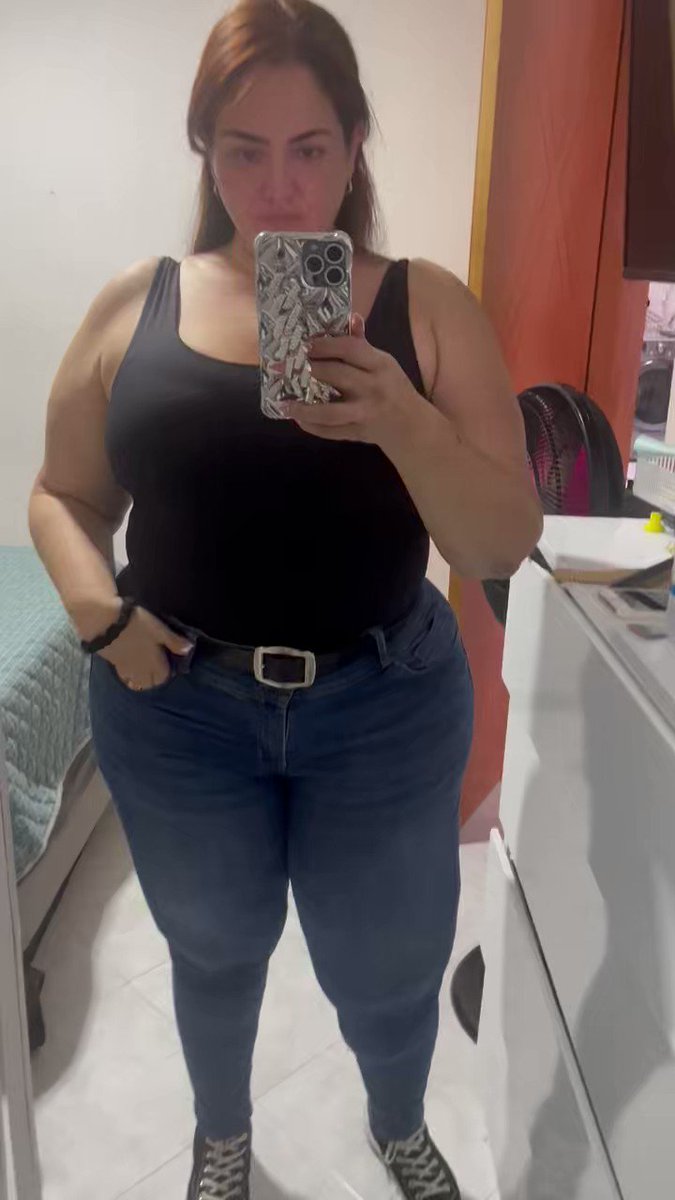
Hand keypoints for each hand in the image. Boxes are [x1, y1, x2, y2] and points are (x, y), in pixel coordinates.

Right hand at [99, 606, 192, 691]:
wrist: (106, 623)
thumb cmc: (138, 625)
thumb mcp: (160, 630)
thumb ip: (174, 641)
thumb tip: (189, 649)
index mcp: (155, 663)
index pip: (163, 677)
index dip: (167, 672)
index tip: (167, 663)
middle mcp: (141, 671)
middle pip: (149, 684)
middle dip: (154, 680)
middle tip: (155, 668)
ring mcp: (126, 669)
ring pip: (136, 683)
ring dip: (140, 680)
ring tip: (142, 671)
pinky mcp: (113, 665)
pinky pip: (123, 676)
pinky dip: (128, 676)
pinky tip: (128, 667)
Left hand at [281, 315, 425, 449]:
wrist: (411, 425)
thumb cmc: (393, 388)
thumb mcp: (383, 364)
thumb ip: (362, 344)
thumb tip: (352, 318)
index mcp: (380, 365)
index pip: (351, 349)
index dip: (326, 345)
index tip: (305, 344)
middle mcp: (373, 388)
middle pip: (338, 376)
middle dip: (311, 370)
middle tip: (288, 367)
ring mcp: (365, 414)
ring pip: (331, 412)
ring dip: (305, 408)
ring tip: (285, 403)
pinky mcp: (358, 433)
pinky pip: (331, 432)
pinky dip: (313, 427)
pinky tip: (298, 419)